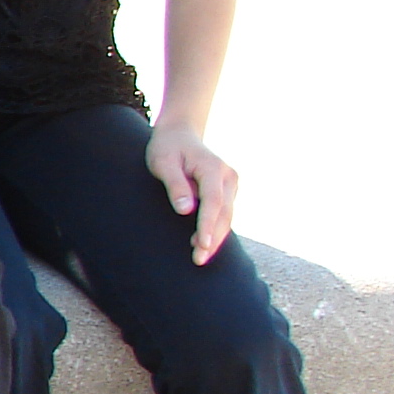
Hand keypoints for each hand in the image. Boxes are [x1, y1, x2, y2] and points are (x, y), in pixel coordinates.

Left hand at [146, 122, 237, 264]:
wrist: (180, 133)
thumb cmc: (167, 147)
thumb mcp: (163, 162)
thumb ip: (175, 185)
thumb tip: (185, 211)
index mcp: (213, 168)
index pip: (213, 202)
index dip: (208, 225)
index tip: (201, 245)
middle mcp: (228, 176)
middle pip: (224, 213)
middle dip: (212, 238)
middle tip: (198, 260)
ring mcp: (230, 183)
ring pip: (227, 216)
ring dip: (214, 237)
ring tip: (198, 256)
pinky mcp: (226, 190)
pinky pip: (223, 213)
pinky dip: (214, 228)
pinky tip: (201, 243)